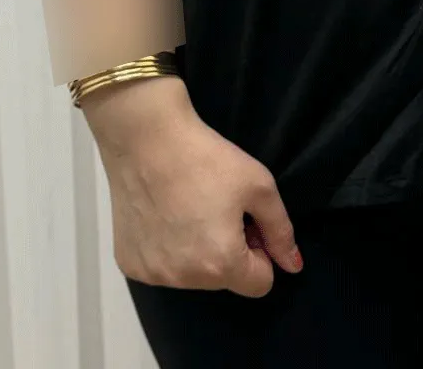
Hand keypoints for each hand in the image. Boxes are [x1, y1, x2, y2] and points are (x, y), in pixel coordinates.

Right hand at [83, 75, 302, 296]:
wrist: (146, 140)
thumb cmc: (208, 159)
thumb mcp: (259, 186)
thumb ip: (280, 230)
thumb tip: (292, 265)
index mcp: (220, 264)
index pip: (260, 284)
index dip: (261, 251)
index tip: (247, 221)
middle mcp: (184, 279)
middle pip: (225, 280)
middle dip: (230, 252)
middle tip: (219, 209)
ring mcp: (152, 275)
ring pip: (193, 276)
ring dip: (199, 253)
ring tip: (191, 208)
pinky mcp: (129, 264)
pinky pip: (163, 268)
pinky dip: (169, 249)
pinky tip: (165, 214)